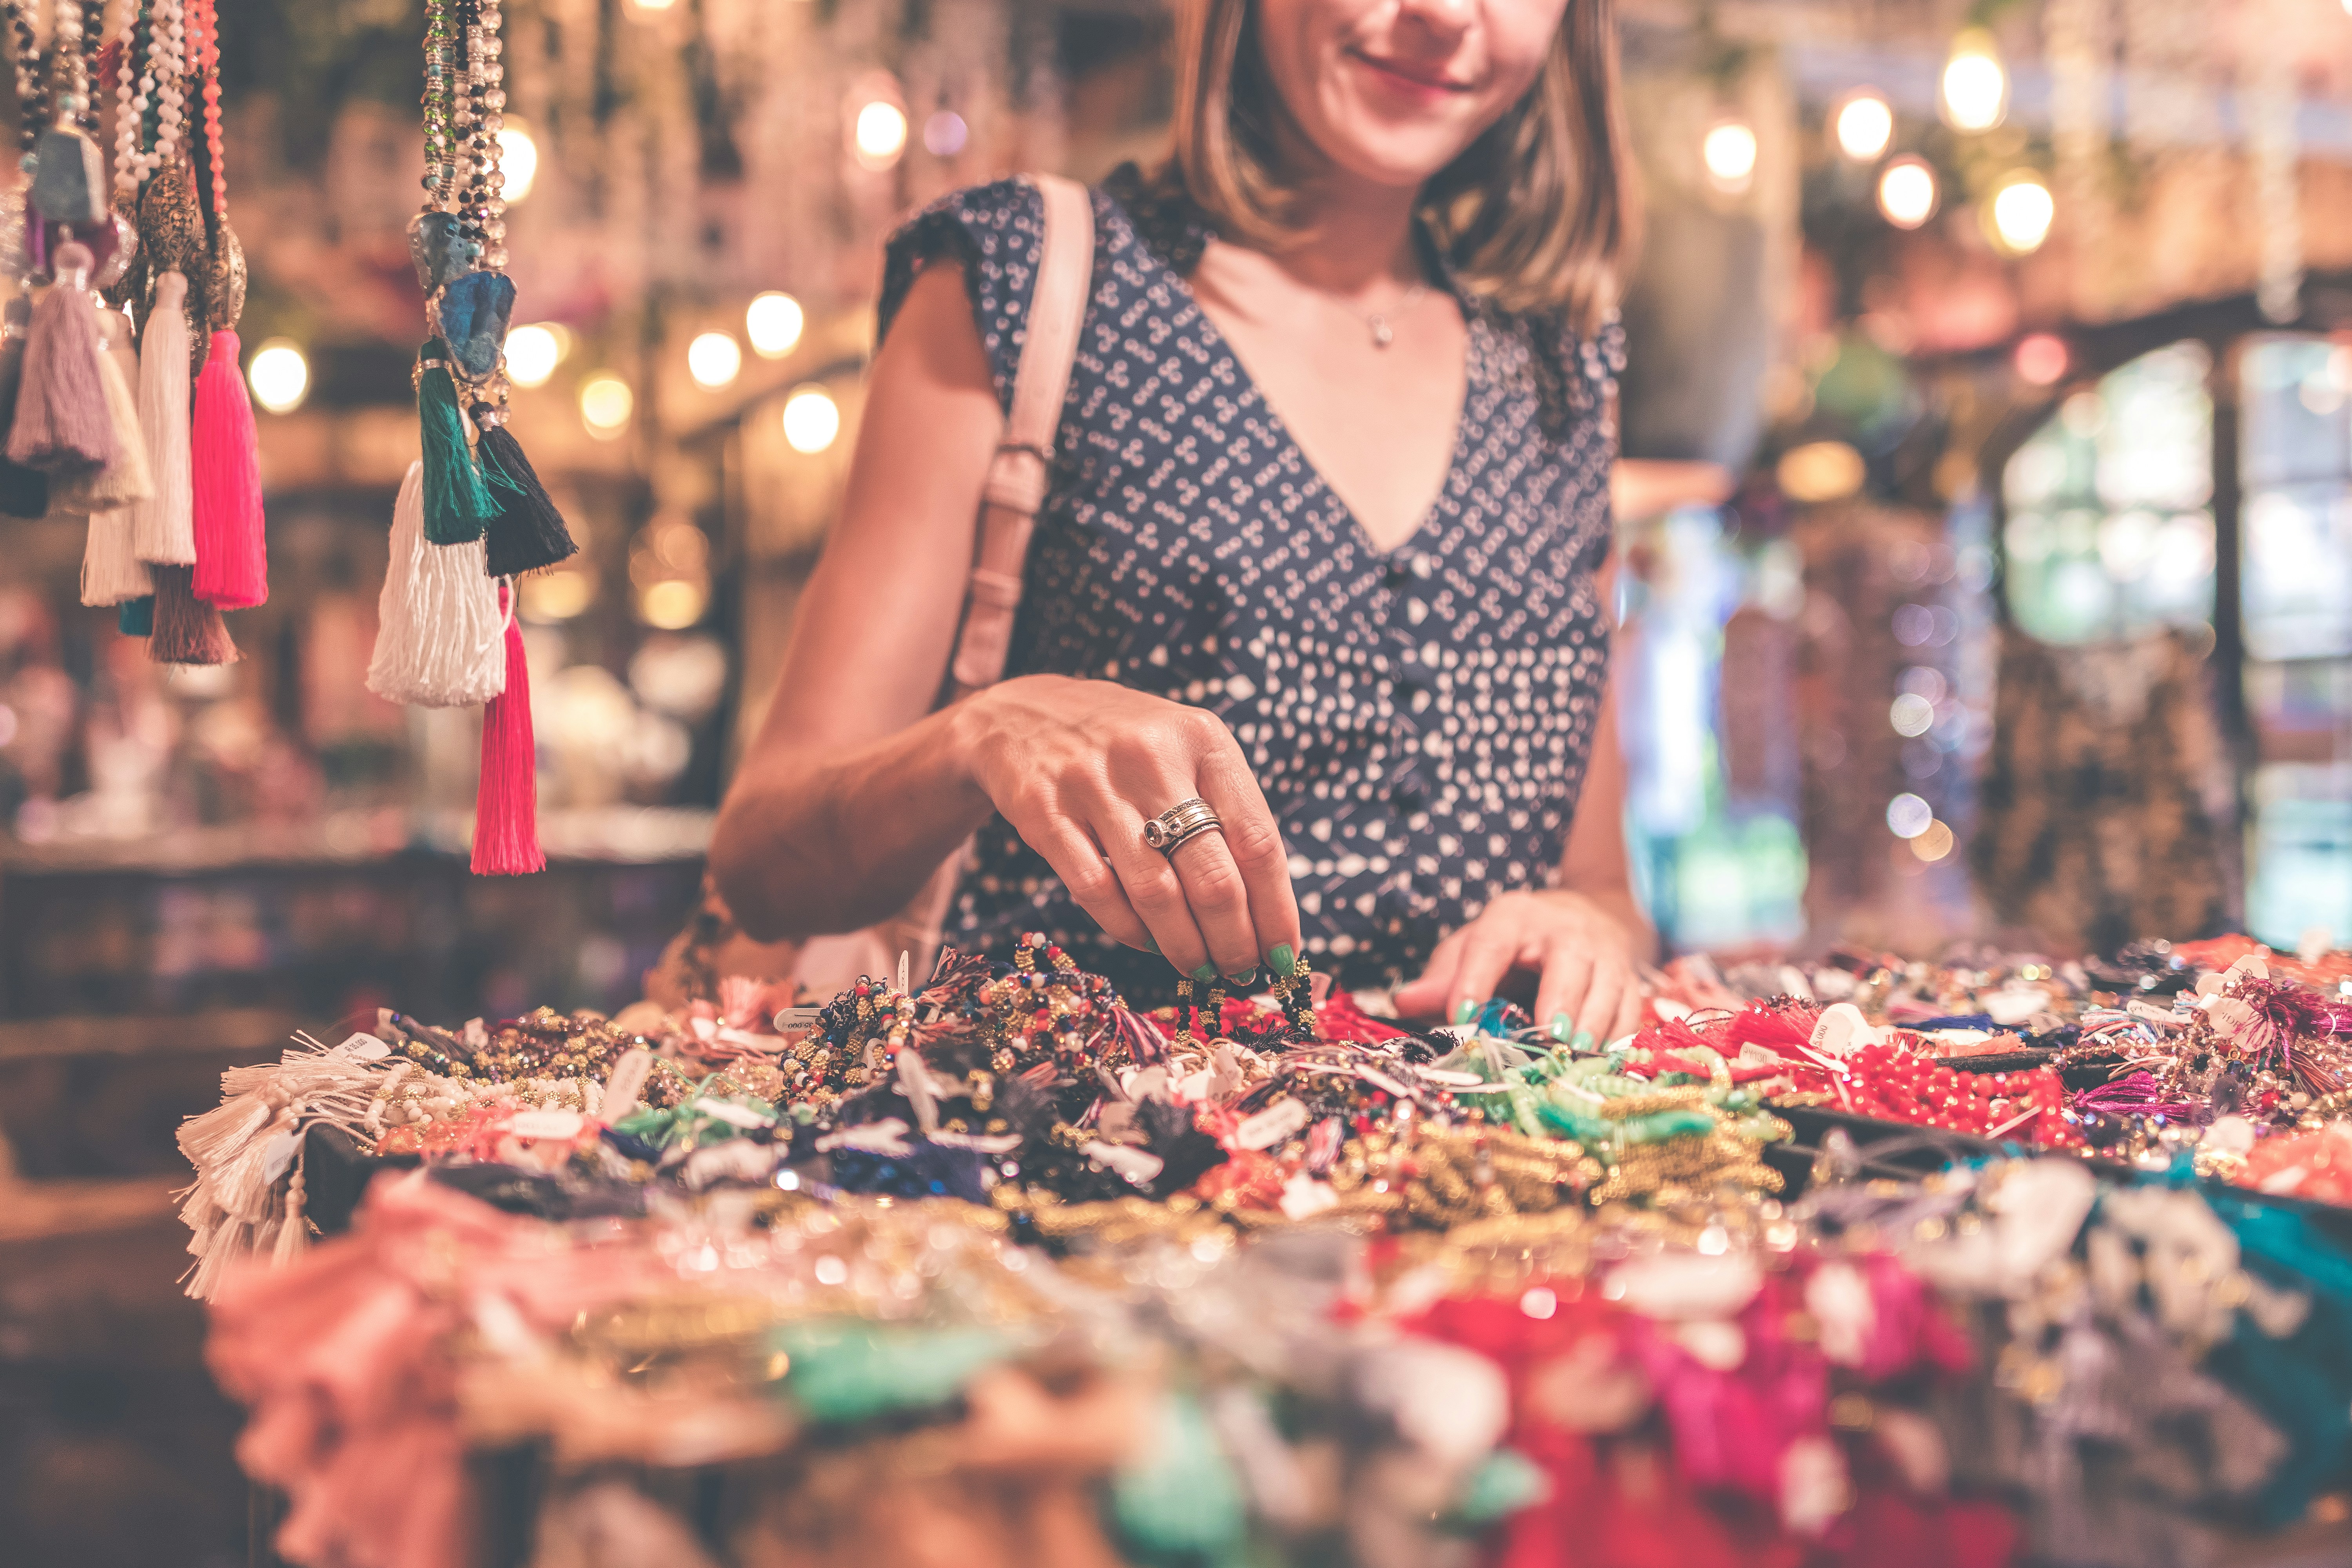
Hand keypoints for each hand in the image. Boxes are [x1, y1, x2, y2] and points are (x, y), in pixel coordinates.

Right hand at [953, 674, 1301, 983]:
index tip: (1284, 953)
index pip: (1258, 840)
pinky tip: (1149, 943)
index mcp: (1202, 739)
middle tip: (1242, 972)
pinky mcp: (1044, 814)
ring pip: (1156, 894)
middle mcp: (1151, 758)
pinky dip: (1130, 930)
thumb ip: (1227, 812)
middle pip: (1212, 877)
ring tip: (1200, 968)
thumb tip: (1265, 912)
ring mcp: (1092, 785)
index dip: (1276, 909)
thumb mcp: (1187, 751)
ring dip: (1186, 947)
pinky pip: (1098, 893)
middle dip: (1235, 941)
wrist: (1021, 713)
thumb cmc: (1127, 746)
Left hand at [1392, 890, 1643, 1044]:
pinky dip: (1619, 1040)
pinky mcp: (1629, 980)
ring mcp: (1604, 954)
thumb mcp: (1470, 948)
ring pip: (1608, 988)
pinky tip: (1601, 1065)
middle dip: (1560, 999)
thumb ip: (1441, 978)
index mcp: (1513, 918)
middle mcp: (1565, 931)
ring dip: (1594, 1026)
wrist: (1580, 919)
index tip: (1460, 1014)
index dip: (1475, 977)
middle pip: (1569, 960)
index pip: (1491, 943)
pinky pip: (1631, 1011)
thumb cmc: (1511, 945)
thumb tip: (1404, 1002)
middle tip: (1549, 1038)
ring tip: (1575, 1058)